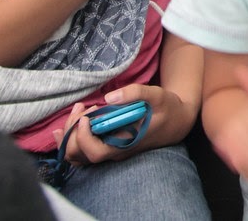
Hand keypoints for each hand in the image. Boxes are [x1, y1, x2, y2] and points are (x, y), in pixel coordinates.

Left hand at [54, 83, 196, 164]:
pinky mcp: (108, 146)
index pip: (95, 152)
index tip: (88, 115)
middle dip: (72, 130)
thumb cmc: (168, 109)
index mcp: (126, 144)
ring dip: (70, 133)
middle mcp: (114, 152)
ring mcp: (110, 151)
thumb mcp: (157, 95)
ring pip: (77, 154)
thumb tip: (109, 98)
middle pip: (78, 154)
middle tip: (83, 108)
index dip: (84, 137)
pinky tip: (73, 122)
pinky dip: (73, 137)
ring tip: (79, 111)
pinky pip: (82, 150)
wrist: (177, 122)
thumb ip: (136, 93)